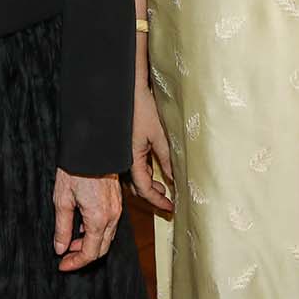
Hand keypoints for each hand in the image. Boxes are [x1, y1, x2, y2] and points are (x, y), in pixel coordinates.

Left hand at [52, 168, 122, 272]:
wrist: (92, 147)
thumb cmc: (76, 169)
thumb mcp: (62, 200)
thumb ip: (62, 228)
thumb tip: (60, 248)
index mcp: (98, 219)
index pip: (90, 253)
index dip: (75, 263)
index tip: (63, 264)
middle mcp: (112, 216)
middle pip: (101, 249)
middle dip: (83, 255)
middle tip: (66, 255)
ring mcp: (117, 209)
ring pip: (107, 237)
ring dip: (90, 243)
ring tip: (72, 240)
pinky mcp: (117, 201)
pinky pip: (110, 225)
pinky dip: (97, 231)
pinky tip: (83, 225)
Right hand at [128, 87, 174, 212]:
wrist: (127, 90)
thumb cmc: (141, 108)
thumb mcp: (159, 135)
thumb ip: (166, 158)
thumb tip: (175, 177)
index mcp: (131, 159)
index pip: (144, 189)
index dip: (157, 201)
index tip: (169, 208)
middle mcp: (123, 159)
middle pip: (137, 187)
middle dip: (152, 197)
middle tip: (168, 202)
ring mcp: (123, 154)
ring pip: (134, 178)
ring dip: (148, 186)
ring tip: (163, 190)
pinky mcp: (125, 147)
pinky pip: (134, 167)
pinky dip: (144, 174)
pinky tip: (154, 173)